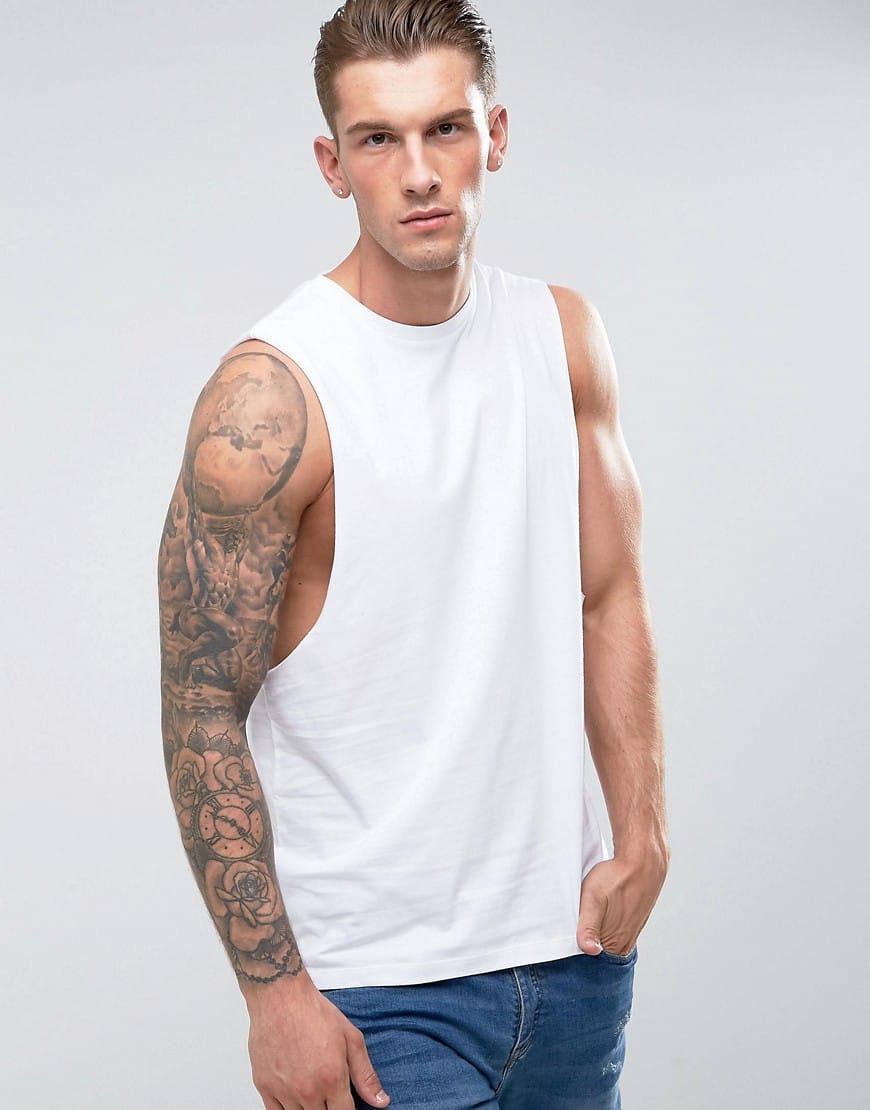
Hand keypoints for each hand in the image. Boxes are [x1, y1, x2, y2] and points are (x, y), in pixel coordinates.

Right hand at [243, 970, 389, 1108]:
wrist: (281, 997)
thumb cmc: (313, 1012)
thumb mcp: (350, 1038)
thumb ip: (365, 1074)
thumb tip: (380, 1101)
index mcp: (332, 1079)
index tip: (346, 1102)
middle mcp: (308, 1090)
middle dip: (329, 1106)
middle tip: (328, 1091)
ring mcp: (284, 1091)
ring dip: (309, 1107)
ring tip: (312, 1088)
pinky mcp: (265, 1087)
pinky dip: (287, 1109)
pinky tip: (294, 1096)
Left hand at [576, 852, 666, 956]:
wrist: (643, 862)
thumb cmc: (616, 878)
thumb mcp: (594, 900)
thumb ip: (588, 927)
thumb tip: (589, 950)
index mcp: (615, 944)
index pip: (590, 964)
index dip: (575, 957)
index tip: (564, 946)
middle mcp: (624, 944)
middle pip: (597, 955)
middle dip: (582, 947)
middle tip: (572, 930)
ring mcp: (629, 933)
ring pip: (604, 943)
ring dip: (592, 937)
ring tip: (582, 923)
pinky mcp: (631, 923)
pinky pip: (611, 932)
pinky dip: (602, 928)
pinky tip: (598, 916)